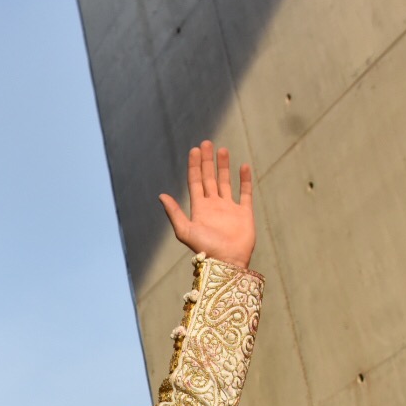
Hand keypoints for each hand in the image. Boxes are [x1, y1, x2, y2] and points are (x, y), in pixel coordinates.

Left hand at [157, 140, 255, 268]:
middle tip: (206, 143)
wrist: (227, 262)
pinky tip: (243, 166)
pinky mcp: (244, 213)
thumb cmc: (205, 248)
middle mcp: (213, 206)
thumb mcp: (185, 230)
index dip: (194, 166)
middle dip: (207, 161)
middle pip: (209, 178)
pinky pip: (245, 193)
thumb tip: (161, 195)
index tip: (194, 150)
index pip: (195, 182)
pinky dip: (244, 180)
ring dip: (224, 166)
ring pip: (225, 182)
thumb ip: (174, 213)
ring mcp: (229, 209)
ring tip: (222, 150)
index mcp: (199, 208)